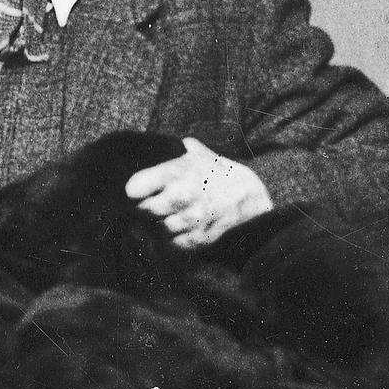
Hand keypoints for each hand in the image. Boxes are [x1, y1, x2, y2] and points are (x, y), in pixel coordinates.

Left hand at [124, 138, 274, 250]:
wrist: (254, 196)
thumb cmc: (223, 174)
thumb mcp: (201, 155)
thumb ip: (179, 152)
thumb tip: (164, 144)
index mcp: (177, 172)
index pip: (135, 188)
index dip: (135, 190)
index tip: (138, 192)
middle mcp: (182, 196)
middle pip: (145, 211)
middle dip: (148, 209)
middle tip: (156, 205)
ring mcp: (191, 219)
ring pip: (160, 229)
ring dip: (162, 225)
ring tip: (173, 216)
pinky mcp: (199, 238)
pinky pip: (176, 244)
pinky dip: (177, 239)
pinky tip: (185, 228)